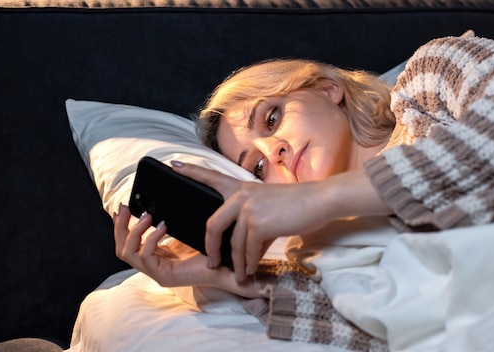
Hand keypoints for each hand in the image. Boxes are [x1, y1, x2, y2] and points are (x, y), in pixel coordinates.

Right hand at [113, 204, 260, 297]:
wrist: (237, 265)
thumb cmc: (221, 242)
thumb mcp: (198, 214)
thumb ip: (187, 193)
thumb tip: (176, 166)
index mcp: (161, 251)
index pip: (132, 241)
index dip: (124, 224)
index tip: (126, 205)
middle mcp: (156, 263)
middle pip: (122, 248)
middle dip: (120, 226)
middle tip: (125, 207)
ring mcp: (158, 271)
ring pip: (127, 253)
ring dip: (133, 232)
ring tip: (147, 217)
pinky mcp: (165, 276)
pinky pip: (145, 257)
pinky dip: (150, 240)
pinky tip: (161, 227)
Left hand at [171, 162, 388, 281]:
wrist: (320, 200)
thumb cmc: (299, 204)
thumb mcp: (270, 208)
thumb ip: (254, 224)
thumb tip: (247, 252)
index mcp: (242, 188)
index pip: (212, 176)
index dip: (191, 171)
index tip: (173, 165)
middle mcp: (241, 196)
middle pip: (213, 224)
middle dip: (210, 247)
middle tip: (211, 262)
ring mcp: (248, 208)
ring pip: (233, 243)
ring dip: (237, 263)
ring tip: (240, 275)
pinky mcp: (258, 223)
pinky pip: (247, 250)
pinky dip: (248, 264)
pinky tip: (250, 271)